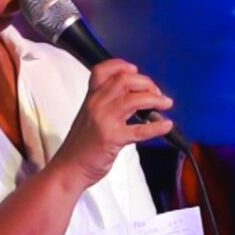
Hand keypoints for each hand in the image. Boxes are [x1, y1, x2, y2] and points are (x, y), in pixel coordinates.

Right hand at [50, 59, 172, 190]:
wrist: (68, 168)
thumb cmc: (80, 146)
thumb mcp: (89, 118)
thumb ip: (106, 106)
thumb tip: (134, 100)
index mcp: (90, 98)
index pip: (102, 70)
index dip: (121, 65)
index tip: (135, 70)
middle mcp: (96, 105)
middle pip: (124, 80)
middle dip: (146, 83)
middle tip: (156, 93)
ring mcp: (104, 121)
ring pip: (134, 99)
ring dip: (155, 99)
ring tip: (166, 104)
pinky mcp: (112, 139)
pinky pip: (139, 130)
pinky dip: (157, 127)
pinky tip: (166, 126)